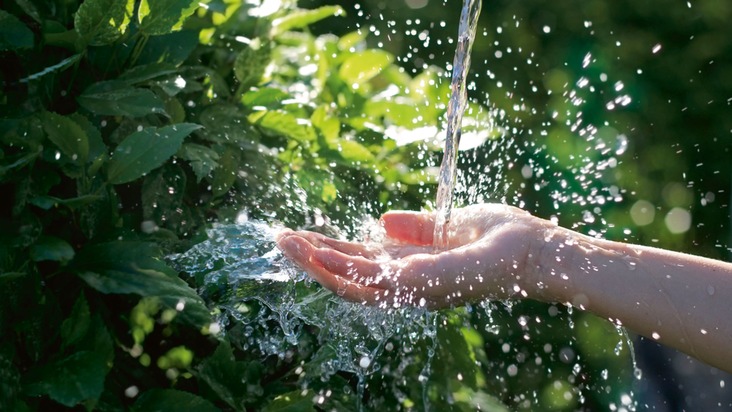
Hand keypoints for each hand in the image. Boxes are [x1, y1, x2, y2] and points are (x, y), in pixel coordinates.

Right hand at [276, 204, 547, 307]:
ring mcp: (417, 285)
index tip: (302, 233)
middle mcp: (410, 282)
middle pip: (350, 275)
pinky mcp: (428, 281)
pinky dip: (343, 268)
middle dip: (313, 259)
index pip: (361, 262)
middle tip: (279, 238)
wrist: (541, 251)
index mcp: (412, 266)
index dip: (330, 250)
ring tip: (286, 244)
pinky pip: (378, 279)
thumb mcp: (450, 227)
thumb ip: (416, 229)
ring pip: (354, 282)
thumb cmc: (504, 240)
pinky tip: (318, 253)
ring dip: (317, 264)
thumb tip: (380, 220)